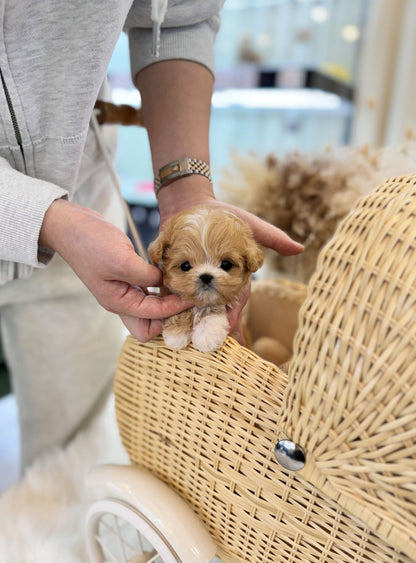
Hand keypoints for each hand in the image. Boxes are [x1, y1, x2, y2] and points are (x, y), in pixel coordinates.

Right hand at [39, 198, 190, 340]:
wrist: (71, 226)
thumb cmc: (91, 243)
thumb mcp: (122, 260)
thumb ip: (147, 275)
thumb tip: (166, 281)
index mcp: (117, 302)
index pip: (153, 317)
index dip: (174, 308)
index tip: (191, 295)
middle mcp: (121, 301)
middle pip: (150, 325)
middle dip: (169, 316)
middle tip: (185, 298)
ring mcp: (124, 290)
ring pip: (151, 308)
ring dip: (167, 301)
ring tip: (183, 287)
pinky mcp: (127, 277)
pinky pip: (148, 291)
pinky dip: (161, 287)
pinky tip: (170, 274)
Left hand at [156, 176, 303, 346]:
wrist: (191, 205)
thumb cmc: (225, 216)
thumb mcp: (251, 226)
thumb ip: (272, 238)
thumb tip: (299, 248)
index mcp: (234, 280)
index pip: (235, 305)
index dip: (233, 321)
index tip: (229, 334)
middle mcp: (214, 286)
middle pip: (212, 314)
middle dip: (208, 330)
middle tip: (202, 345)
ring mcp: (194, 284)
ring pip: (191, 310)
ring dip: (186, 324)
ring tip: (180, 340)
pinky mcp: (175, 278)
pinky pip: (172, 296)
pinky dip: (168, 308)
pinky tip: (163, 323)